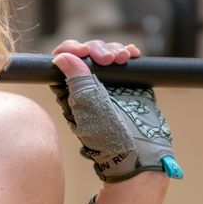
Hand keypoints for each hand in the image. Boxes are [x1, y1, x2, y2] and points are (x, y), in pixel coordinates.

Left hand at [48, 38, 182, 185]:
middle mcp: (89, 86)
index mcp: (72, 93)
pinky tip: (132, 54)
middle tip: (108, 59)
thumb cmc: (111, 139)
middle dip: (97, 49)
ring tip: (123, 58)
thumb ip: (77, 82)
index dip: (71, 49)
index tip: (83, 51)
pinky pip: (126, 60)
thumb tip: (60, 57)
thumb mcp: (91, 109)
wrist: (142, 154)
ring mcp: (110, 84)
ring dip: (114, 49)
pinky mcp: (130, 82)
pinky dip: (128, 52)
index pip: (63, 62)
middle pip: (87, 53)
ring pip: (106, 53)